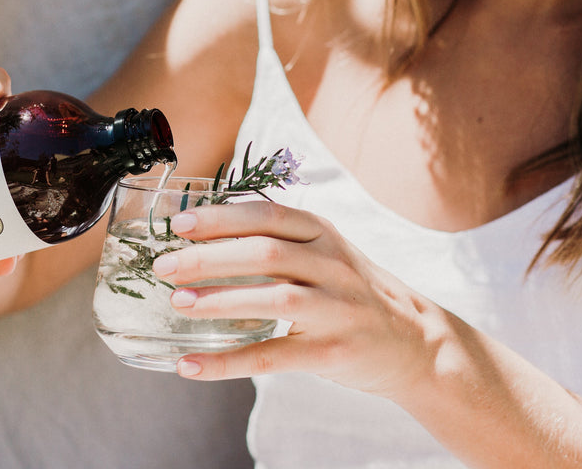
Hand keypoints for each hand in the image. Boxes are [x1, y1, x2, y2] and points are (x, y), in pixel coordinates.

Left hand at [151, 200, 445, 400]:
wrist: (417, 342)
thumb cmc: (354, 294)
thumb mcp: (327, 253)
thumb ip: (280, 240)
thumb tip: (204, 236)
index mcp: (324, 234)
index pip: (269, 215)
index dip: (222, 217)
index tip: (181, 223)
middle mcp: (333, 266)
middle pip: (265, 253)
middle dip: (209, 257)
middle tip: (165, 265)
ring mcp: (336, 309)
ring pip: (273, 298)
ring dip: (220, 299)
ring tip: (177, 302)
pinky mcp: (332, 352)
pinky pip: (273, 357)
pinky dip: (228, 362)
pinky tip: (191, 365)